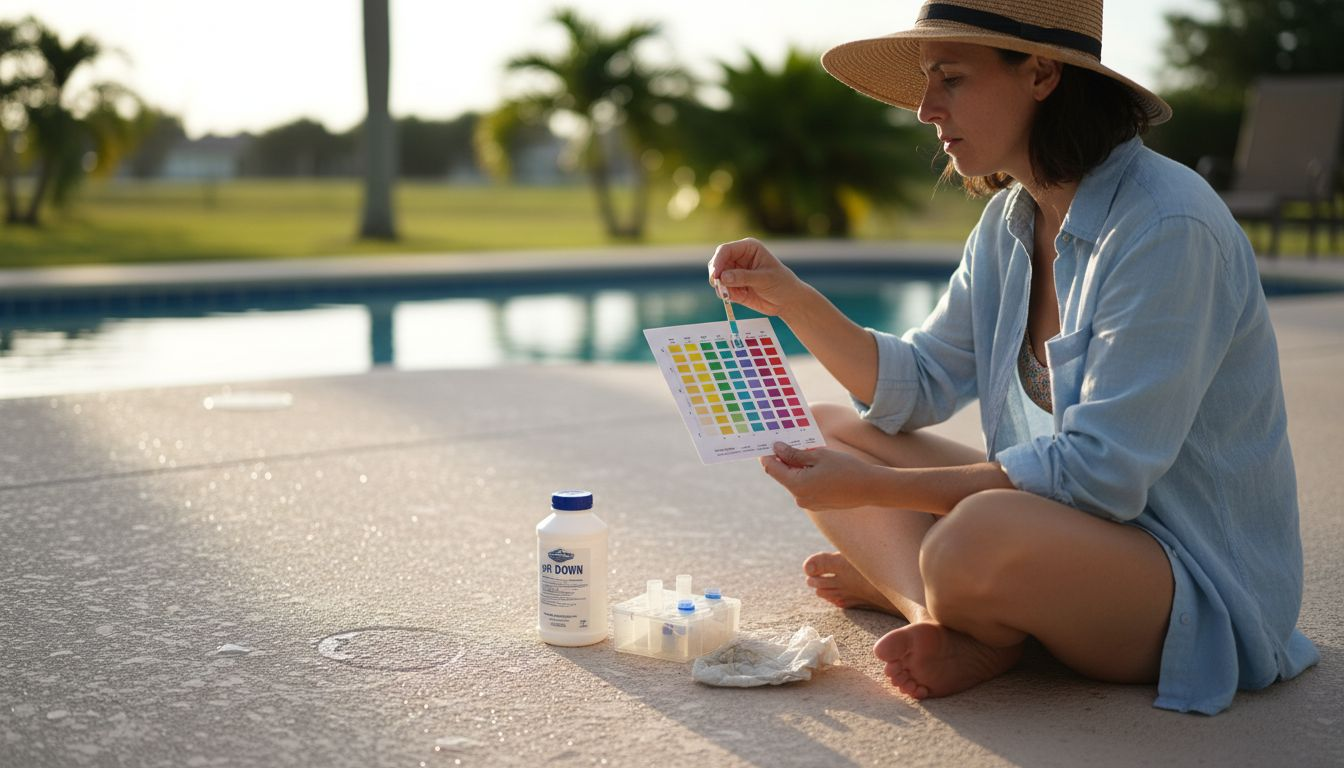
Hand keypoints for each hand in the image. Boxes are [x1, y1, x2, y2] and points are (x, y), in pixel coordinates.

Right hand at [706, 238, 808, 317]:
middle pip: (717, 262)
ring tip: (734, 295)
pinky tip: (739, 297)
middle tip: (718, 286)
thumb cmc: (781, 284)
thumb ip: (744, 277)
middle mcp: (739, 258)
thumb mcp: (764, 279)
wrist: (787, 301)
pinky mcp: (733, 286)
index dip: (718, 261)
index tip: (716, 274)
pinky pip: (722, 289)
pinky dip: (725, 294)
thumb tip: (723, 277)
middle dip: (716, 274)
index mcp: (748, 248)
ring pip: (717, 277)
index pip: (726, 250)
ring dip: (721, 287)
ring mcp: (735, 272)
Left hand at [760, 442, 881, 510]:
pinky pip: (805, 487)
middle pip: (783, 475)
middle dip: (785, 458)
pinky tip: (818, 464)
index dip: (767, 454)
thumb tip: (776, 448)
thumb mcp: (818, 455)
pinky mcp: (817, 504)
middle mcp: (799, 497)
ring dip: (797, 466)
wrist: (870, 488)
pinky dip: (807, 475)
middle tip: (790, 440)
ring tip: (809, 450)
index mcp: (797, 485)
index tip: (768, 441)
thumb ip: (794, 453)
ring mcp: (808, 503)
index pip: (771, 468)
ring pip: (794, 480)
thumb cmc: (846, 468)